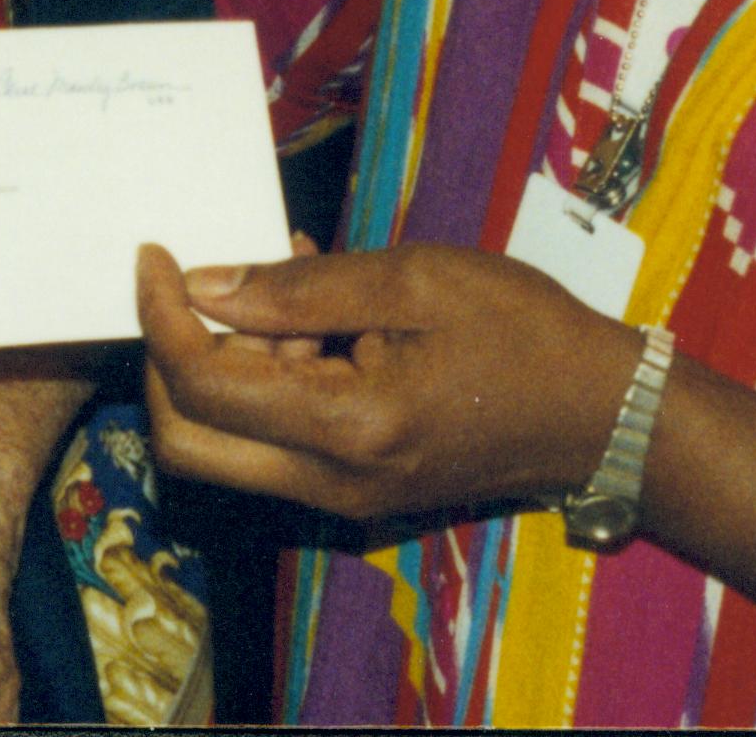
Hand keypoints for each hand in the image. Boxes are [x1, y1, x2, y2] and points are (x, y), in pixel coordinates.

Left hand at [137, 240, 640, 525]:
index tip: (153, 256)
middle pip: (188, 441)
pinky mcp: (355, 492)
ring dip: (228, 367)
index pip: (203, 386)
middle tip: (197, 285)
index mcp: (349, 429)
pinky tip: (317, 320)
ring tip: (293, 288)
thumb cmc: (522, 332)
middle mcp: (333, 485)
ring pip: (225, 447)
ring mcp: (342, 499)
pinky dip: (268, 383)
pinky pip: (274, 447)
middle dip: (168, 359)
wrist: (601, 415)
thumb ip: (299, 288)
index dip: (159, 316)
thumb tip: (203, 287)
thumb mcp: (414, 279)